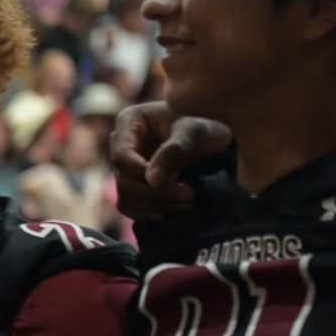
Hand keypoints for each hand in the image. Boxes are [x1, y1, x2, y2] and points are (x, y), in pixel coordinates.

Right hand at [109, 102, 232, 222]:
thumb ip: (175, 151)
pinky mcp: (131, 185)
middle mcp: (120, 144)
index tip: (174, 180)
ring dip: (155, 206)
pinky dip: (146, 213)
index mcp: (130, 122)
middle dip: (155, 193)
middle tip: (189, 195)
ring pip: (125, 196)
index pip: (121, 156)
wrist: (215, 141)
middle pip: (124, 180)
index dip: (141, 173)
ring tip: (186, 203)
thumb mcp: (195, 132)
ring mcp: (124, 167)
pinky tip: (168, 212)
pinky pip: (127, 206)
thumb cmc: (206, 127)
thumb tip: (152, 180)